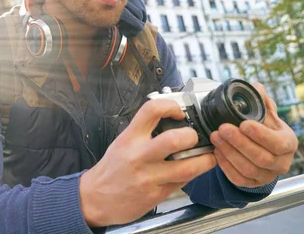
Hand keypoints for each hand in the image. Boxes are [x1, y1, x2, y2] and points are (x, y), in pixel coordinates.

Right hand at [79, 99, 216, 226]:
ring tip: (208, 156)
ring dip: (204, 160)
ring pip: (186, 167)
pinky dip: (191, 175)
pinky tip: (191, 171)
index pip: (152, 110)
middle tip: (195, 137)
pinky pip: (182, 183)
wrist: (96, 198)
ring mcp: (149, 177)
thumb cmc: (112, 169)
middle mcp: (139, 156)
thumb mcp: (123, 142)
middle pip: (174, 139)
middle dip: (192, 136)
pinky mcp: (156, 196)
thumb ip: (145, 132)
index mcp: (130, 138)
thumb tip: (173, 122)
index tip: (179, 112)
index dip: (171, 106)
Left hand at [210, 82, 297, 187]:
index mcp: (288, 143)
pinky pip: (238, 179)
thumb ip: (261, 100)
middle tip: (222, 129)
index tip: (243, 124)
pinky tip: (217, 152)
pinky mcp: (253, 184)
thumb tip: (255, 87)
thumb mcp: (266, 113)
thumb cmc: (265, 128)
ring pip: (248, 169)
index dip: (260, 135)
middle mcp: (282, 162)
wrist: (261, 148)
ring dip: (229, 153)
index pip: (278, 143)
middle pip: (261, 157)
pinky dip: (226, 166)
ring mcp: (267, 176)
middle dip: (239, 142)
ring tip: (216, 137)